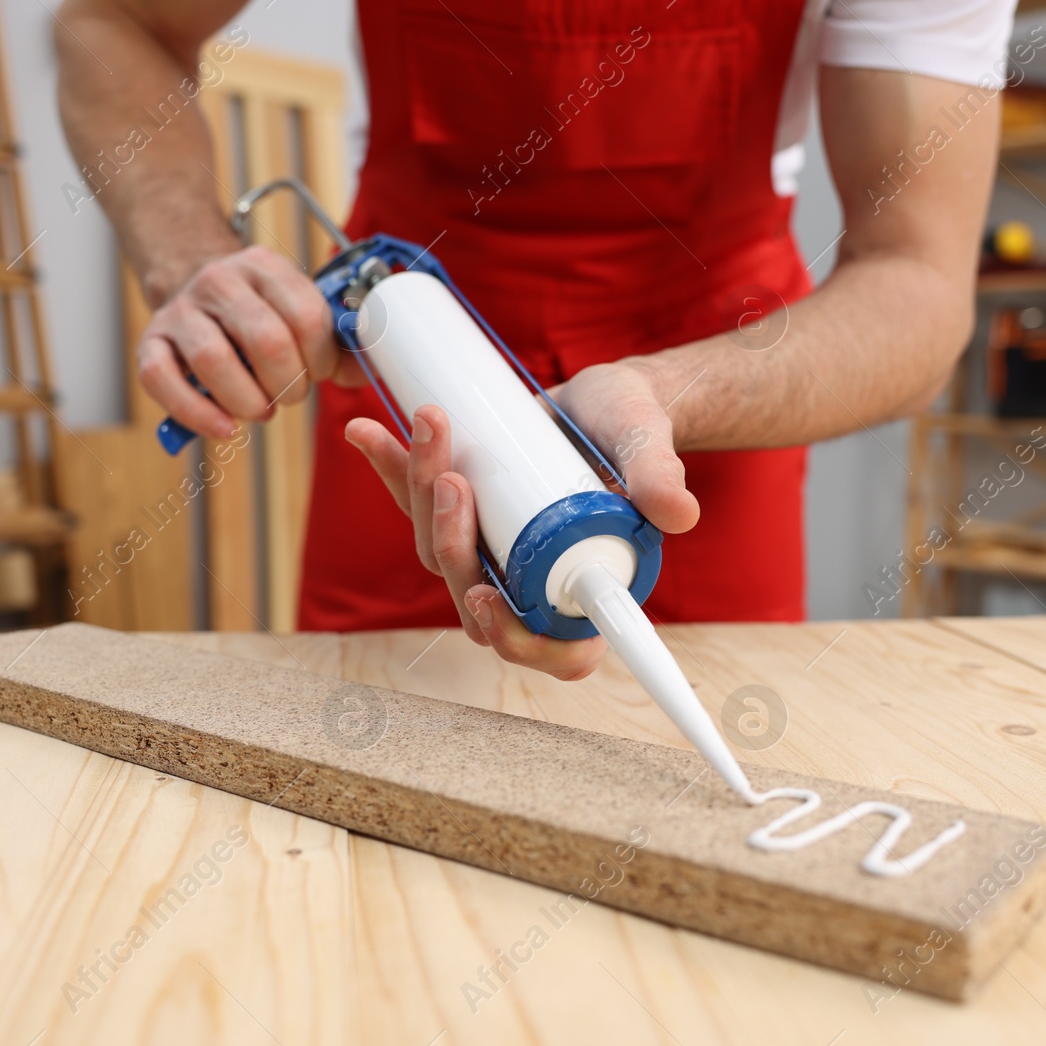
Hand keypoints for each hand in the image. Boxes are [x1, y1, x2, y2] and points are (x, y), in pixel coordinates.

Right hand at [135, 245, 360, 437]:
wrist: (193, 287)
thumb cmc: (258, 314)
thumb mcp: (299, 313)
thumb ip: (336, 344)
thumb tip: (370, 372)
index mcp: (265, 267)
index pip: (306, 315)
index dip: (320, 358)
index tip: (317, 374)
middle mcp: (220, 280)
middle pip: (265, 340)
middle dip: (288, 384)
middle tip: (289, 396)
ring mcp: (180, 310)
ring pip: (213, 360)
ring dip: (247, 401)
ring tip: (259, 410)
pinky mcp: (149, 341)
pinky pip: (162, 379)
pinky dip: (196, 412)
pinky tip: (224, 428)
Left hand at [345, 361, 698, 679]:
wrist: (605, 395)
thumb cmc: (635, 429)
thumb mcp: (648, 446)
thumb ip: (660, 477)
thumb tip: (677, 513)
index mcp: (586, 593)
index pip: (553, 650)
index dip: (514, 637)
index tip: (487, 596)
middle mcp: (534, 585)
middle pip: (478, 596)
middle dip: (454, 541)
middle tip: (453, 480)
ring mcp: (494, 554)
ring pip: (442, 552)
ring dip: (421, 495)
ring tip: (430, 429)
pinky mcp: (466, 515)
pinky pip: (420, 506)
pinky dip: (393, 470)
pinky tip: (368, 433)